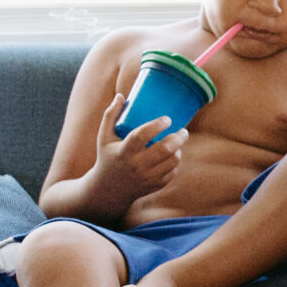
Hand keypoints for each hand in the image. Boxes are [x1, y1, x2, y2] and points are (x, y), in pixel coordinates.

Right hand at [85, 87, 184, 208]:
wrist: (107, 190)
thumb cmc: (107, 157)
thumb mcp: (104, 137)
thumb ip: (110, 115)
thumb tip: (121, 96)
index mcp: (124, 151)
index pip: (142, 136)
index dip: (157, 125)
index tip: (167, 119)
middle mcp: (136, 165)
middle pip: (164, 149)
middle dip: (178, 137)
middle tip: (183, 130)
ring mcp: (146, 177)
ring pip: (172, 161)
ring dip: (179, 150)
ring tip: (177, 142)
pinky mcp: (154, 186)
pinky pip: (172, 173)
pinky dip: (175, 163)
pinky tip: (173, 157)